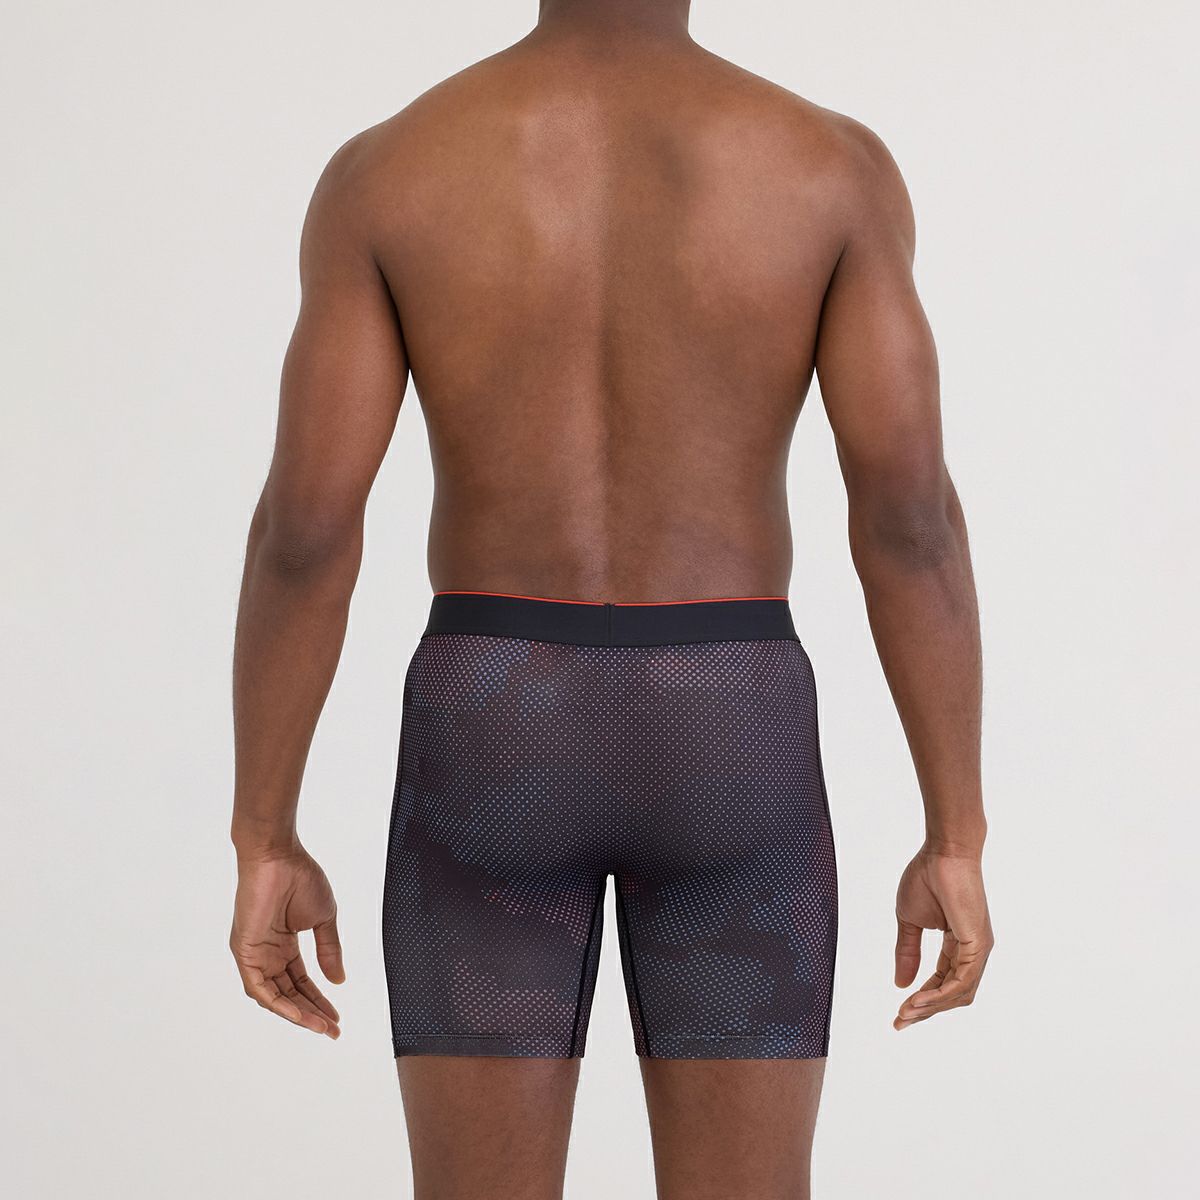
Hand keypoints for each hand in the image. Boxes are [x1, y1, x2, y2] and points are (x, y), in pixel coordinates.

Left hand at [230, 847, 344, 1037]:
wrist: (278, 856)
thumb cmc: (299, 877)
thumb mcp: (323, 919)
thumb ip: (329, 950)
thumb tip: (338, 980)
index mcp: (284, 945)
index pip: (301, 982)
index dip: (319, 1000)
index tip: (336, 1017)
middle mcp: (267, 954)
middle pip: (289, 994)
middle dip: (311, 1013)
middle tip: (332, 1029)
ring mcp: (254, 955)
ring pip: (273, 997)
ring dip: (297, 1014)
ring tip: (321, 1026)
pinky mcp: (244, 952)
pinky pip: (259, 988)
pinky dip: (278, 1004)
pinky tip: (299, 1015)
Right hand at [893, 845, 992, 1029]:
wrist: (943, 852)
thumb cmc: (928, 877)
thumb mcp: (909, 920)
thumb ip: (907, 951)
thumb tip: (901, 983)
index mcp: (958, 945)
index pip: (942, 982)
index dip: (921, 999)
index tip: (898, 1012)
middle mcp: (973, 951)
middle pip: (952, 994)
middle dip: (925, 1011)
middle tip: (900, 1021)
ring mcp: (978, 949)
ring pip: (958, 993)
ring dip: (931, 1007)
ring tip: (906, 1013)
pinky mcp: (978, 945)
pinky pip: (961, 981)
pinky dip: (940, 995)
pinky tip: (919, 1000)